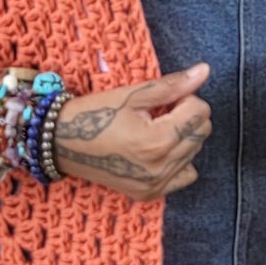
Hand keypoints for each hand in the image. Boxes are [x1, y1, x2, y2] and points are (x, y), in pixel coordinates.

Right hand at [52, 64, 212, 199]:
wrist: (61, 143)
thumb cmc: (94, 114)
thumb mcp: (133, 94)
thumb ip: (172, 85)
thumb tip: (204, 71)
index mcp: (157, 141)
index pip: (200, 112)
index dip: (185, 97)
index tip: (164, 98)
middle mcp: (160, 167)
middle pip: (201, 133)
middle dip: (187, 116)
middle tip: (159, 112)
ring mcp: (155, 184)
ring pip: (195, 153)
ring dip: (182, 137)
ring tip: (154, 129)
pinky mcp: (149, 193)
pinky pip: (185, 176)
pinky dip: (178, 161)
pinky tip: (158, 150)